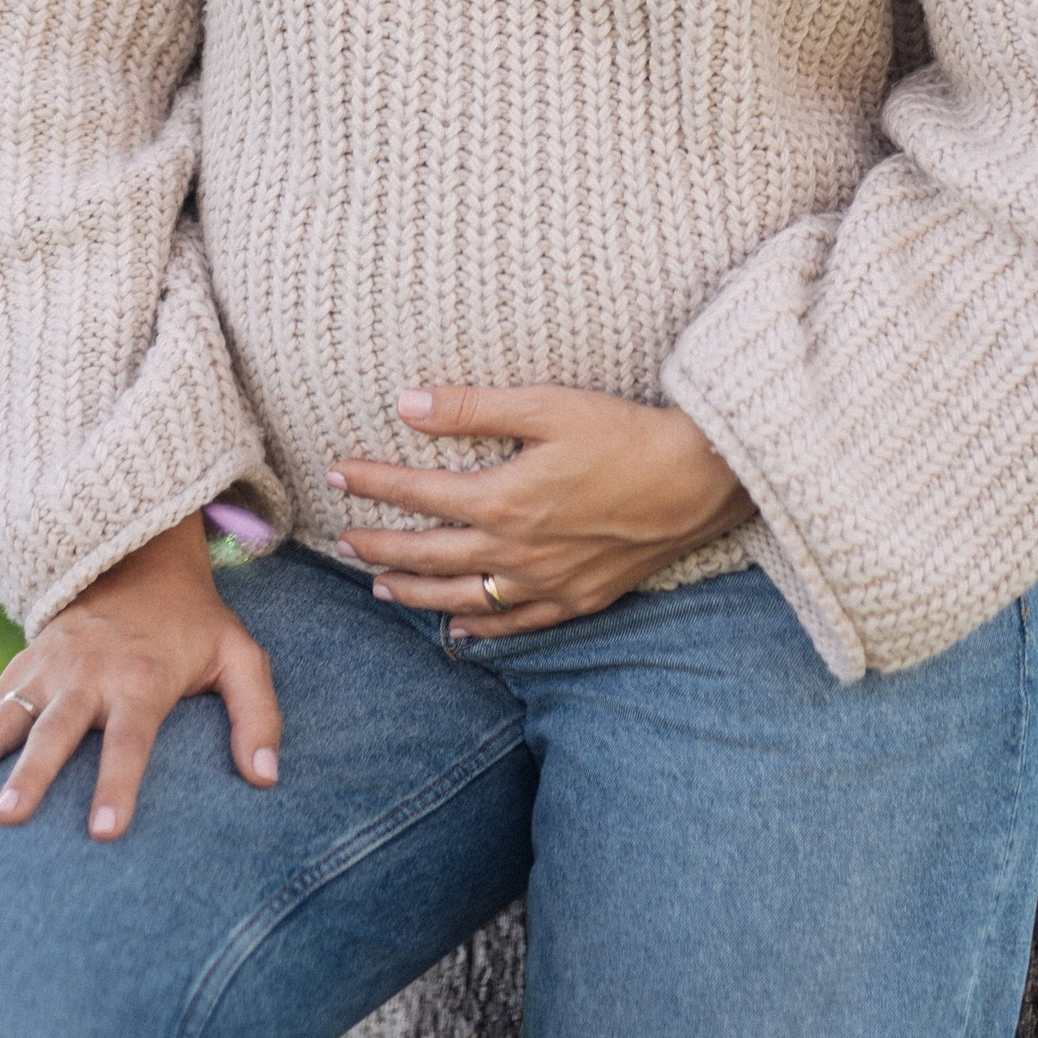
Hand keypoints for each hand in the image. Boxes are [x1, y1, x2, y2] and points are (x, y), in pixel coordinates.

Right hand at [0, 516, 280, 838]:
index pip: (131, 737)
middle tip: (7, 819)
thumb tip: (267, 777)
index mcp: (141, 677)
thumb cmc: (194, 626)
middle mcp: (87, 673)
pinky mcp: (19, 669)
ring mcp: (45, 670)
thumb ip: (258, 713)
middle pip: (54, 729)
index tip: (103, 834)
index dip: (119, 784)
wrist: (138, 560)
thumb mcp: (240, 656)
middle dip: (30, 774)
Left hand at [332, 385, 751, 636]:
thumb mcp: (547, 405)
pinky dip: (481, 632)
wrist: (699, 481)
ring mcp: (547, 584)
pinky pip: (517, 626)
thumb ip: (472, 408)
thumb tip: (407, 403)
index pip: (417, 494)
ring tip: (380, 588)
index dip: (372, 483)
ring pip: (462, 599)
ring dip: (415, 593)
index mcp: (503, 500)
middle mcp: (516, 552)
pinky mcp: (579, 600)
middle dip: (379, 547)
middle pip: (429, 555)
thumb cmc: (624, 433)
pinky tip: (459, 634)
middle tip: (342, 541)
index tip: (337, 472)